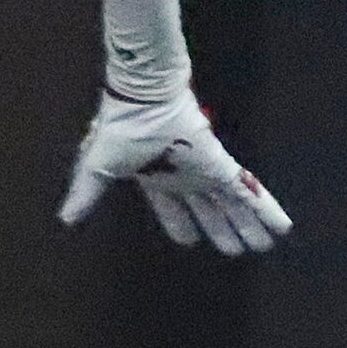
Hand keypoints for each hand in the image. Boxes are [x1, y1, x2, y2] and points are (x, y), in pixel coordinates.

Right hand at [59, 86, 290, 254]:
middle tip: (233, 250)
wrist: (143, 97)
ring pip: (232, 207)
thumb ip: (86, 194)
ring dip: (248, 227)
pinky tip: (281, 227)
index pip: (171, 207)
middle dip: (220, 229)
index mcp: (156, 177)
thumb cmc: (121, 127)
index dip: (180, 223)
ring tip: (262, 246)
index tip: (189, 240)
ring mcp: (206, 172)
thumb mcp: (97, 168)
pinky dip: (267, 211)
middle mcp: (185, 177)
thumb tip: (65, 219)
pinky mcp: (221, 166)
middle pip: (208, 210)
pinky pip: (250, 194)